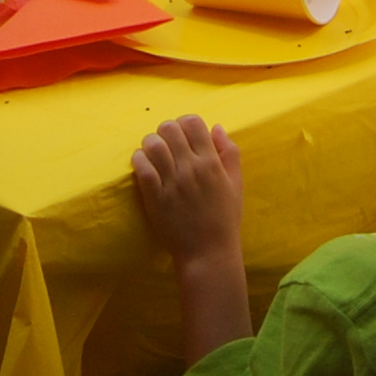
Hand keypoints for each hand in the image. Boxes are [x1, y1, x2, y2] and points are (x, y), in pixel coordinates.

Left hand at [132, 115, 243, 263]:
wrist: (208, 252)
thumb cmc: (224, 219)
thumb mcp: (236, 184)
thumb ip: (230, 153)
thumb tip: (216, 127)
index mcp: (211, 162)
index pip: (192, 122)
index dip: (185, 123)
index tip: (183, 135)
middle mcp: (191, 168)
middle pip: (169, 128)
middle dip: (166, 131)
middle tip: (167, 145)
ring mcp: (171, 182)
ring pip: (153, 144)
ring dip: (151, 144)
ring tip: (154, 154)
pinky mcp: (154, 197)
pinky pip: (141, 167)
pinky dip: (139, 160)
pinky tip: (143, 165)